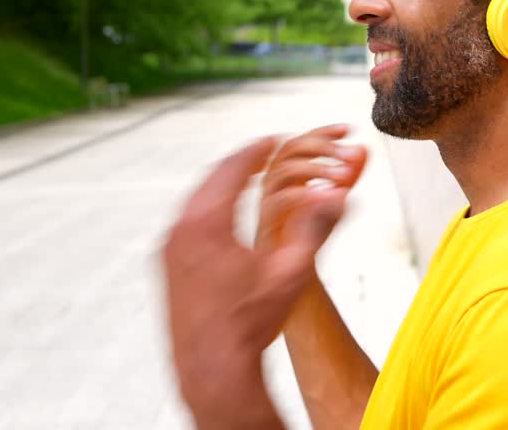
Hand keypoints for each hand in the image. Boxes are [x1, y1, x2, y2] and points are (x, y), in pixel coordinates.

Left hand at [163, 137, 348, 429]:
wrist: (212, 367)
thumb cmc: (251, 322)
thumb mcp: (292, 271)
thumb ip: (316, 227)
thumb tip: (342, 192)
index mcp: (207, 222)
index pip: (233, 168)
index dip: (258, 150)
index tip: (274, 139)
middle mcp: (180, 230)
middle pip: (211, 179)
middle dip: (240, 164)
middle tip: (264, 154)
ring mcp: (168, 249)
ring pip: (196, 200)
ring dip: (223, 186)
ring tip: (248, 181)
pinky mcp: (165, 266)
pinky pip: (187, 222)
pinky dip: (209, 209)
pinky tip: (227, 219)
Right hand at [257, 124, 367, 253]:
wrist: (293, 275)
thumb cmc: (308, 235)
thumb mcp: (335, 201)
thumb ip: (348, 176)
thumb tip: (365, 148)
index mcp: (287, 173)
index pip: (302, 141)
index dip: (325, 131)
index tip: (350, 129)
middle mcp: (274, 183)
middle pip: (290, 148)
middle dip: (323, 146)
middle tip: (352, 154)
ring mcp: (268, 201)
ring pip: (284, 170)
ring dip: (318, 168)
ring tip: (345, 178)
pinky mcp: (268, 223)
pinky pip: (282, 200)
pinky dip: (308, 194)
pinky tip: (331, 196)